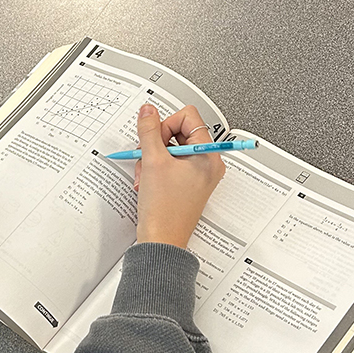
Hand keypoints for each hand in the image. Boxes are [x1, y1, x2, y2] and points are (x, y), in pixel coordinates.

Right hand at [134, 104, 225, 248]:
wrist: (161, 241)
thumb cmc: (164, 211)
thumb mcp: (153, 162)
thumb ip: (148, 131)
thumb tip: (148, 111)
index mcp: (208, 155)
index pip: (189, 117)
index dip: (166, 123)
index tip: (154, 137)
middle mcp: (207, 163)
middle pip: (179, 132)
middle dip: (157, 143)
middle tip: (147, 156)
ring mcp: (197, 174)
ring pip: (171, 149)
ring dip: (152, 157)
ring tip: (146, 174)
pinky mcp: (186, 184)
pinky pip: (170, 165)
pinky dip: (155, 169)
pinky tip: (147, 181)